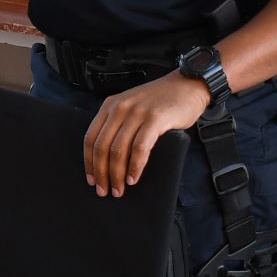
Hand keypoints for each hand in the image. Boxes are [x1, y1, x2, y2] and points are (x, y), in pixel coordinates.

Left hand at [83, 72, 207, 197]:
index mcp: (110, 106)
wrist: (187, 85)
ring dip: (117, 174)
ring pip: (118, 149)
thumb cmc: (160, 102)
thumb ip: (120, 124)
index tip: (92, 180)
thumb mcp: (132, 106)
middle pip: (102, 146)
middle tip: (104, 191)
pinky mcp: (155, 119)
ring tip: (119, 190)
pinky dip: (135, 166)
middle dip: (101, 173)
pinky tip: (134, 178)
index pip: (90, 138)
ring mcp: (137, 113)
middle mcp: (120, 108)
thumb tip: (109, 160)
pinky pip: (140, 148)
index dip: (89, 162)